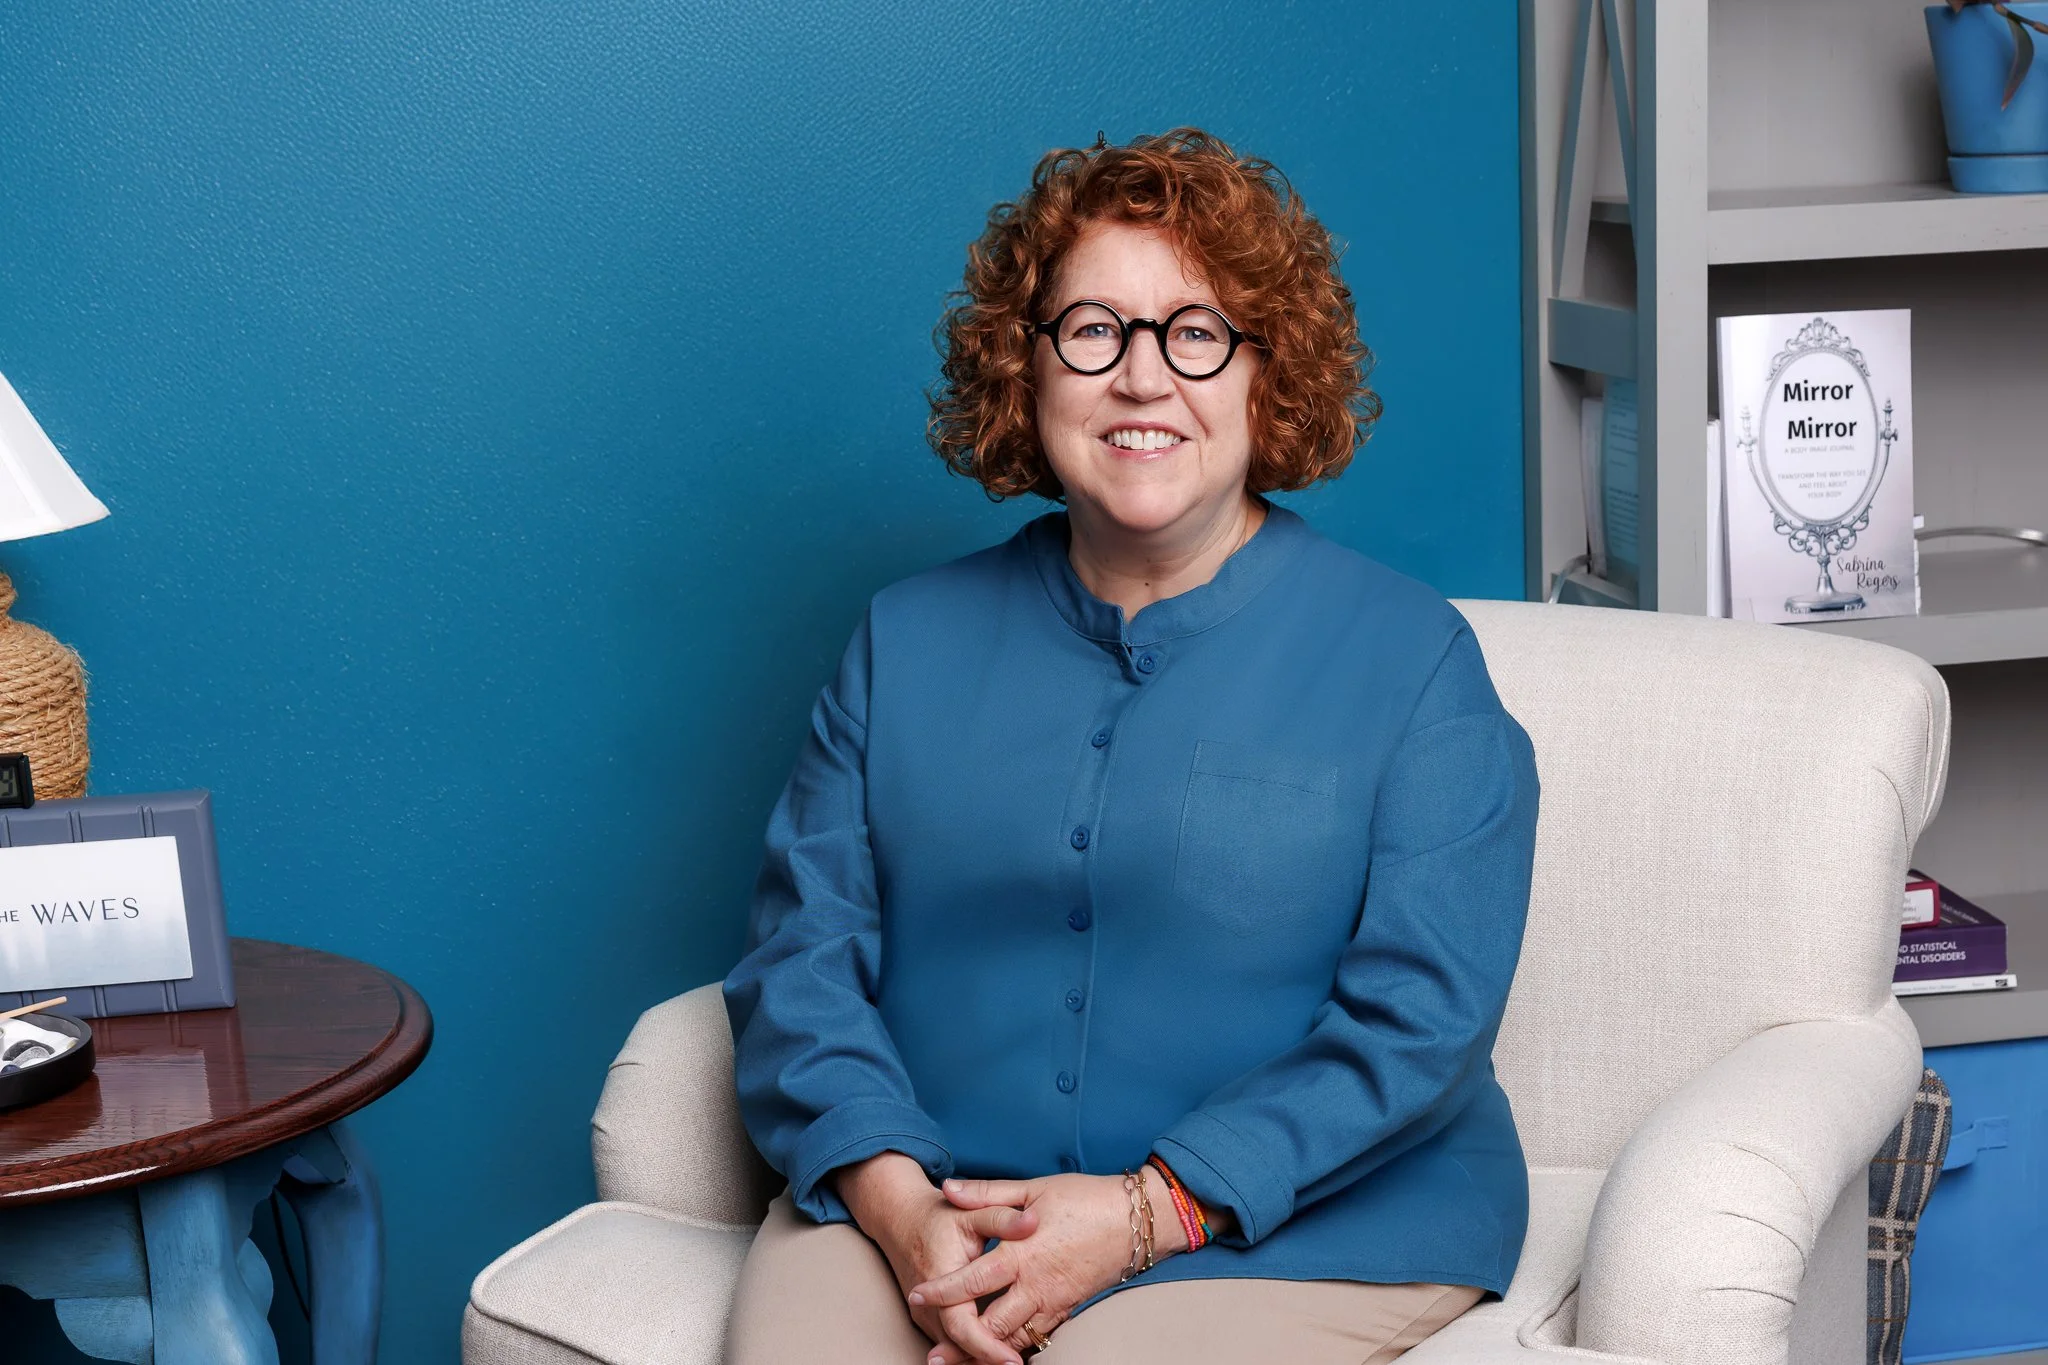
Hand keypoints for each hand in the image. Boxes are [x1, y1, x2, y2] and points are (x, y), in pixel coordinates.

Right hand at [834, 1153, 1039, 1364]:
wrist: (900, 1219)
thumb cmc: (938, 1216)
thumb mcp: (971, 1212)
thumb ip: (1002, 1218)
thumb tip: (1033, 1222)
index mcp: (940, 1279)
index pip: (962, 1327)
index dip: (987, 1346)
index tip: (1013, 1359)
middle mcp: (928, 1304)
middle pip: (958, 1344)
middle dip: (987, 1358)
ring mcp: (925, 1313)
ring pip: (953, 1346)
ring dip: (978, 1356)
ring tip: (1009, 1362)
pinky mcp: (928, 1316)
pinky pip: (950, 1339)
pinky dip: (971, 1347)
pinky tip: (993, 1352)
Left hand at [910, 1168, 1188, 1360]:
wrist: (1137, 1221)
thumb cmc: (1085, 1198)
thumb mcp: (1034, 1188)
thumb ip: (988, 1193)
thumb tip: (948, 1188)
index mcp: (1021, 1253)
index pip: (972, 1280)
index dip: (942, 1292)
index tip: (916, 1297)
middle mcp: (1035, 1284)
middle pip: (990, 1325)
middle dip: (960, 1344)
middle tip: (934, 1356)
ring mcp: (1054, 1301)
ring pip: (1014, 1340)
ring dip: (986, 1354)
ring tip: (961, 1364)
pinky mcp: (1068, 1308)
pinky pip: (1038, 1338)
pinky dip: (1016, 1348)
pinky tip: (1001, 1353)